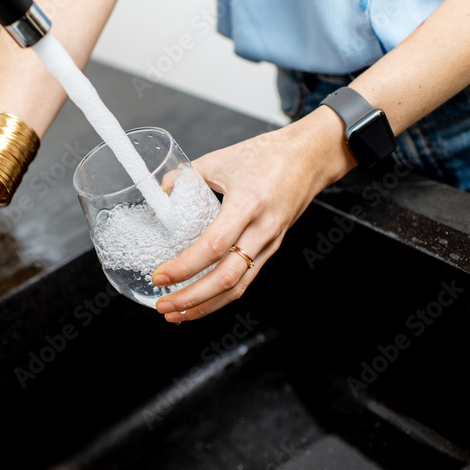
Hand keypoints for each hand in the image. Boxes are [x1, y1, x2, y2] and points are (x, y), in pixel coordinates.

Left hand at [152, 107, 353, 322]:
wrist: (309, 157)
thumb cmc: (268, 154)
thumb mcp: (220, 159)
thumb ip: (186, 177)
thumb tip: (161, 193)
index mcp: (248, 204)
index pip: (213, 246)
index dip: (184, 266)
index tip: (160, 275)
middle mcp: (262, 230)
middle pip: (226, 278)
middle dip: (191, 298)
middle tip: (162, 305)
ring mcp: (269, 243)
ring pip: (238, 287)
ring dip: (205, 306)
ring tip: (176, 314)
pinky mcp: (271, 249)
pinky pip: (245, 279)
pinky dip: (220, 296)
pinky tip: (200, 301)